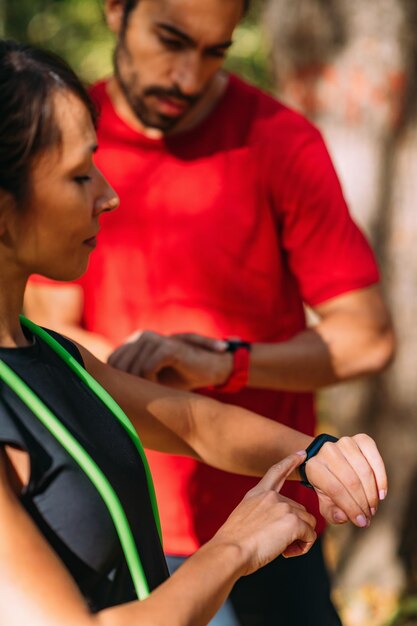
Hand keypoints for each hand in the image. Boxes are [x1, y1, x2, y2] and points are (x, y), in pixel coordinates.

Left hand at [108, 330, 232, 389]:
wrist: (210, 369)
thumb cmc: (178, 378)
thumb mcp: (148, 379)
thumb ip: (128, 380)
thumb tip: (104, 396)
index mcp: (133, 342)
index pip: (111, 364)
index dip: (118, 383)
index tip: (132, 395)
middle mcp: (140, 336)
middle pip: (118, 367)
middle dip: (128, 386)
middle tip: (143, 397)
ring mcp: (153, 339)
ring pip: (132, 369)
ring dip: (141, 386)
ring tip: (155, 391)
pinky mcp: (167, 347)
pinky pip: (148, 368)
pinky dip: (152, 382)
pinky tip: (161, 386)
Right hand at [212, 452, 316, 575]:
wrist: (230, 551)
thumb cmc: (234, 543)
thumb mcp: (244, 518)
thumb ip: (262, 514)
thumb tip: (279, 525)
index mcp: (257, 493)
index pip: (276, 471)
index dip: (290, 461)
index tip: (302, 453)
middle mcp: (271, 496)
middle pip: (299, 509)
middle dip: (295, 527)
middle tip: (279, 544)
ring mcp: (283, 507)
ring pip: (308, 523)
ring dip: (300, 538)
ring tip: (283, 549)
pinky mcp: (293, 521)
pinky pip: (310, 535)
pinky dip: (304, 546)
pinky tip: (287, 552)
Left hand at [303, 434, 387, 527]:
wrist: (330, 460)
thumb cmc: (328, 484)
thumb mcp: (324, 501)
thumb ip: (331, 512)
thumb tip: (343, 516)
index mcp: (314, 466)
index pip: (335, 489)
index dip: (351, 508)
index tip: (361, 522)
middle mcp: (327, 450)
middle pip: (351, 480)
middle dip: (363, 502)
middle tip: (369, 516)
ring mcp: (344, 442)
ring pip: (364, 471)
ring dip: (372, 493)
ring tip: (373, 507)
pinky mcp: (361, 439)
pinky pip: (375, 458)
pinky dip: (381, 477)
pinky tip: (381, 493)